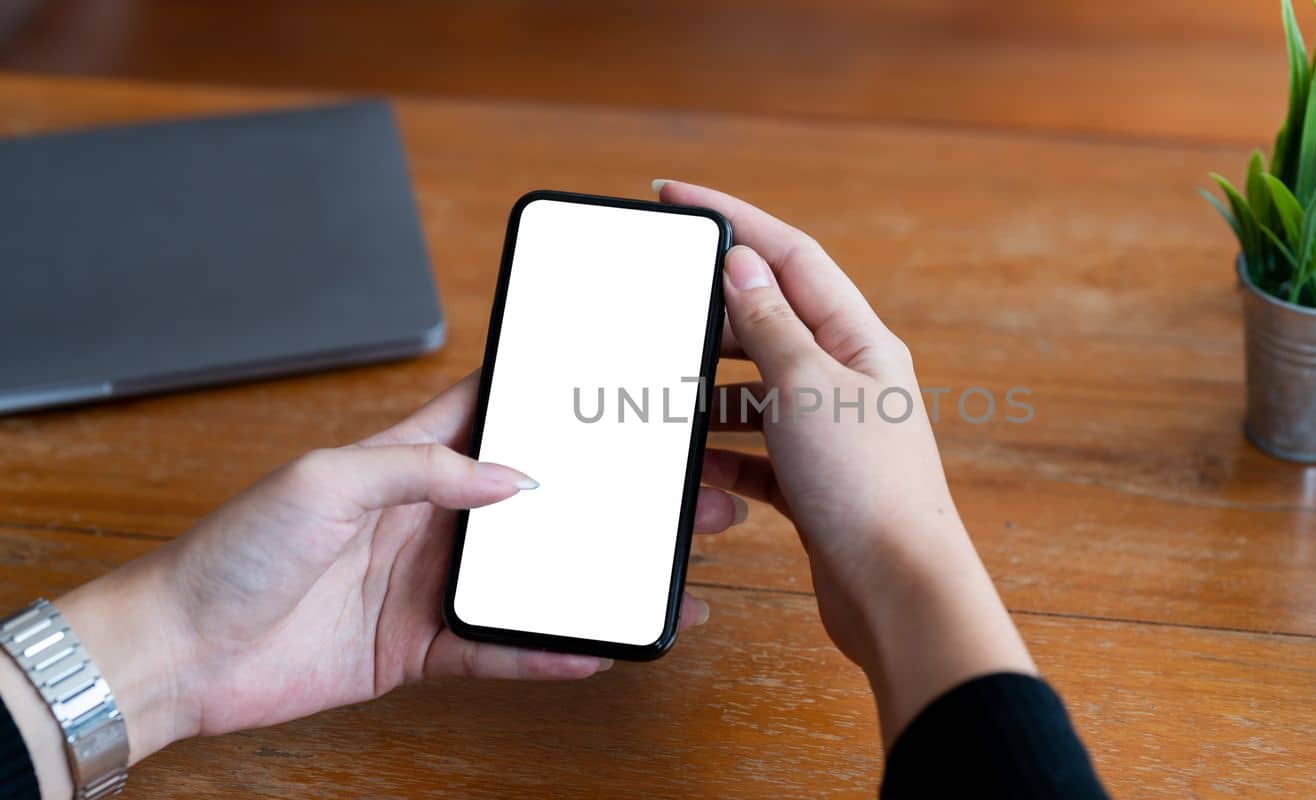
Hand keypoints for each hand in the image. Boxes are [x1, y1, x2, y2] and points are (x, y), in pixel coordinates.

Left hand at [53, 373, 743, 765]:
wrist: (179, 652)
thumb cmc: (231, 551)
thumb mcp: (325, 479)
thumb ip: (421, 469)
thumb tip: (513, 478)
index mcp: (405, 460)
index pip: (492, 415)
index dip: (551, 403)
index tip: (615, 397)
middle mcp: (427, 518)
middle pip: (536, 502)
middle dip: (606, 497)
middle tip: (673, 496)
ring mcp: (427, 583)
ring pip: (532, 577)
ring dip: (593, 575)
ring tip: (659, 575)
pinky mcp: (419, 646)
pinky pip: (499, 648)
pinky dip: (546, 652)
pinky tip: (591, 647)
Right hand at [657, 180, 1033, 743]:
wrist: (896, 591)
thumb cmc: (867, 487)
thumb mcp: (805, 385)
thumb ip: (769, 321)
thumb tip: (744, 261)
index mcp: (860, 339)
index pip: (789, 254)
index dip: (731, 216)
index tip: (673, 196)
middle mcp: (850, 379)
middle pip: (770, 320)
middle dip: (711, 314)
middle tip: (655, 308)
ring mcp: (833, 433)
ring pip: (755, 391)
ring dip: (708, 394)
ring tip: (662, 398)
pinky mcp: (815, 483)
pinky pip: (756, 453)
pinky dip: (722, 456)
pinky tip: (695, 467)